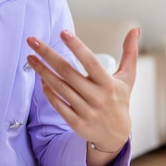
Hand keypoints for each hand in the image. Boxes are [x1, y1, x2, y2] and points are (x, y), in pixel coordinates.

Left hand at [26, 27, 139, 152]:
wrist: (116, 136)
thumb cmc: (119, 100)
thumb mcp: (127, 78)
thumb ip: (130, 53)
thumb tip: (135, 29)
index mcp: (108, 84)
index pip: (90, 61)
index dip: (76, 46)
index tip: (62, 32)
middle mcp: (97, 97)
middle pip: (67, 72)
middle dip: (47, 54)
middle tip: (31, 40)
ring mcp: (85, 111)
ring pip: (59, 87)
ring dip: (42, 70)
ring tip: (30, 57)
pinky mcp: (75, 122)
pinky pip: (57, 103)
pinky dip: (47, 90)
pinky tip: (40, 78)